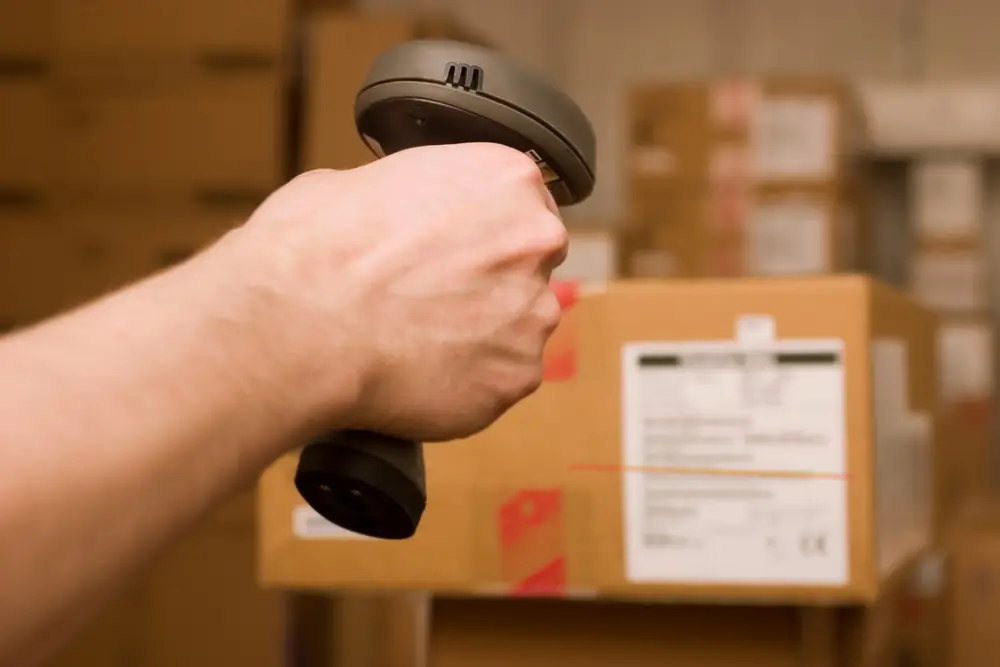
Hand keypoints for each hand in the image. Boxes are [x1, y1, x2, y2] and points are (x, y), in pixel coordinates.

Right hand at [220, 143, 567, 442]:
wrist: (299, 324)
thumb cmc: (315, 249)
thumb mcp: (352, 184)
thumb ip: (406, 198)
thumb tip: (394, 216)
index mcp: (504, 177)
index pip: (522, 207)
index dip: (485, 234)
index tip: (456, 254)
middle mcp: (535, 240)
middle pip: (530, 268)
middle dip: (490, 286)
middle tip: (431, 301)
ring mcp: (532, 313)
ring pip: (518, 329)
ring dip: (481, 338)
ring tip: (415, 345)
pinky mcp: (516, 376)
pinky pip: (500, 381)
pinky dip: (468, 385)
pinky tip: (419, 377)